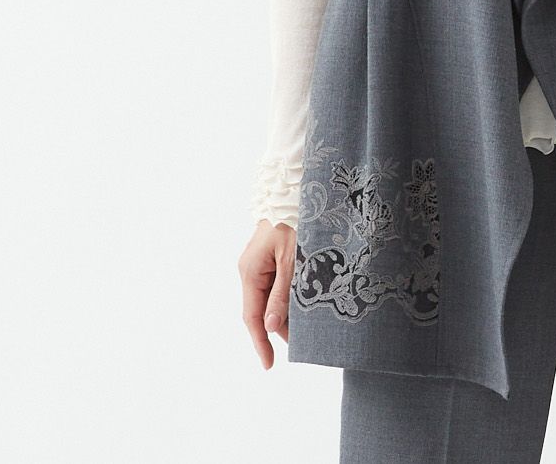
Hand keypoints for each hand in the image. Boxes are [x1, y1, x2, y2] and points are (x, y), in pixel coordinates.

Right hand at [238, 218, 295, 368]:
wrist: (292, 190)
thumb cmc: (294, 222)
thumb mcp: (292, 261)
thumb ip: (282, 294)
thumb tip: (270, 327)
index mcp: (250, 272)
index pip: (252, 317)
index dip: (260, 342)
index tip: (269, 365)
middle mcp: (249, 269)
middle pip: (261, 309)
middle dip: (278, 327)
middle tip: (301, 342)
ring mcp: (257, 262)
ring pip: (269, 297)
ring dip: (284, 311)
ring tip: (306, 325)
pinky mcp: (267, 257)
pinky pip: (274, 283)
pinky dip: (286, 296)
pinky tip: (302, 302)